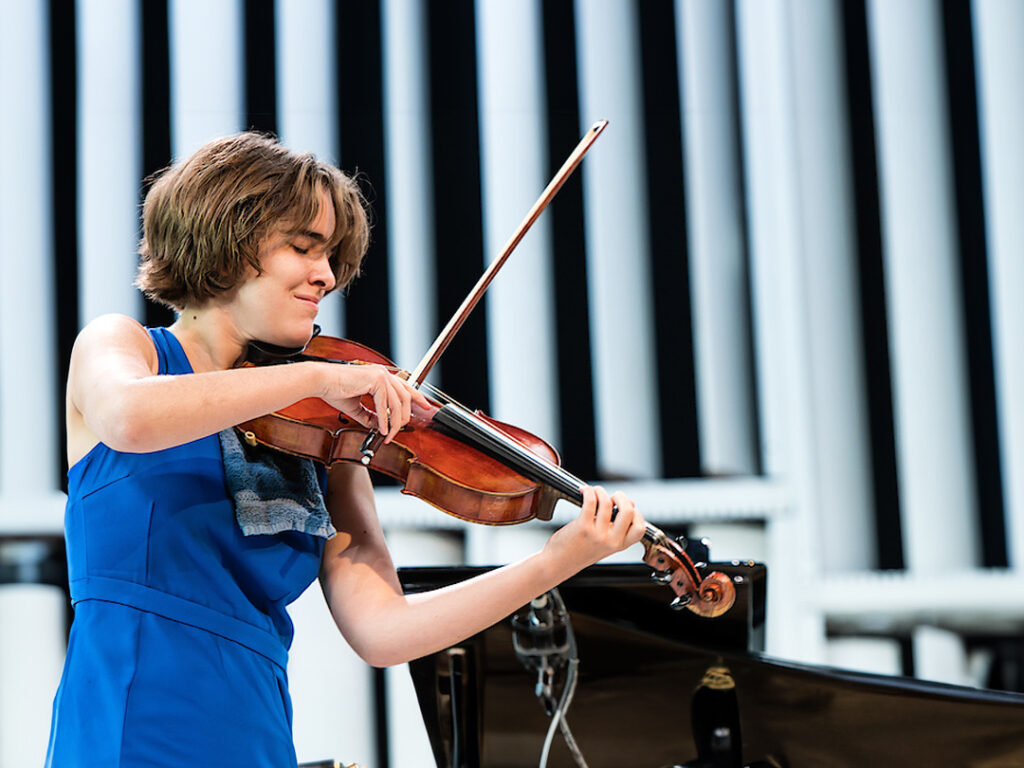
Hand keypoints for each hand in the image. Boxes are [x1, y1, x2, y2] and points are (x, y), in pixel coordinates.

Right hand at [316, 362, 430, 442]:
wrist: (320, 382)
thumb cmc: (334, 390)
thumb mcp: (356, 407)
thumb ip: (369, 415)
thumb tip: (378, 427)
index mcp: (380, 376)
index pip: (405, 387)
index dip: (418, 398)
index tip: (426, 408)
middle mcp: (383, 373)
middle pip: (405, 398)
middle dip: (405, 417)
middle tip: (400, 431)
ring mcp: (380, 375)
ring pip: (397, 403)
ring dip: (394, 422)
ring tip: (388, 435)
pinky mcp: (375, 379)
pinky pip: (384, 405)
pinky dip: (383, 420)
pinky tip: (381, 430)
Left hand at [543, 485, 645, 572]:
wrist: (558, 564)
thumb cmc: (580, 551)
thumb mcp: (604, 542)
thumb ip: (617, 526)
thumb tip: (631, 504)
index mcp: (619, 545)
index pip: (640, 528)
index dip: (636, 513)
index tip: (627, 506)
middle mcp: (611, 541)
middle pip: (629, 511)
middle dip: (622, 497)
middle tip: (614, 496)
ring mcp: (597, 535)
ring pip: (607, 503)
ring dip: (601, 491)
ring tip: (595, 491)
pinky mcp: (583, 527)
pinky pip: (591, 502)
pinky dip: (589, 492)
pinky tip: (585, 492)